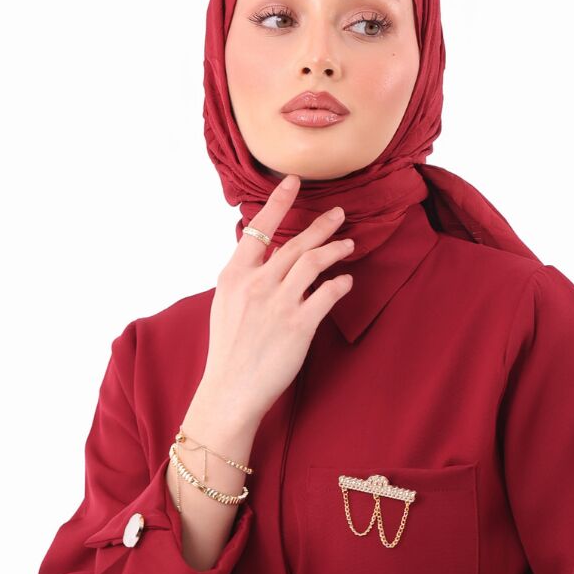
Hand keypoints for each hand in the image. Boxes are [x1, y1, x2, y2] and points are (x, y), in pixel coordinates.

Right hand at [198, 172, 356, 427]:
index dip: (278, 203)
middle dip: (321, 225)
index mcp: (234, 276)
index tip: (293, 183)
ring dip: (335, 249)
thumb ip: (245, 277)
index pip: (258, 229)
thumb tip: (269, 252)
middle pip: (295, 243)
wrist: (231, 390)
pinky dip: (340, 283)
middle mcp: (257, 284)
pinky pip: (327, 293)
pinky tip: (346, 281)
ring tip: (347, 244)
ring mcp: (279, 303)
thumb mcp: (225, 305)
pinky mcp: (299, 325)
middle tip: (338, 214)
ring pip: (314, 262)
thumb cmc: (228, 351)